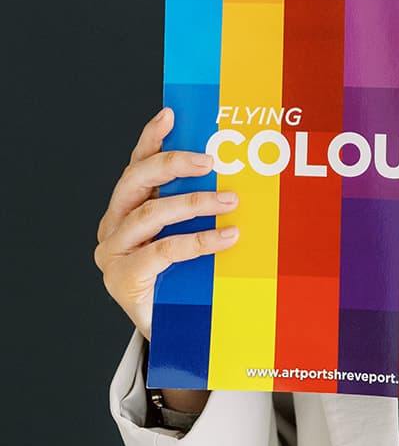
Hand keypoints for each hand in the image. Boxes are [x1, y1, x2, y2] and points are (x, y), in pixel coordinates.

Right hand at [94, 106, 240, 341]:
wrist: (174, 330)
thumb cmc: (184, 276)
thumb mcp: (191, 233)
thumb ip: (198, 206)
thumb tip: (238, 173)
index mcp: (127, 207)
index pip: (138, 165)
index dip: (151, 138)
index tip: (170, 114)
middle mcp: (114, 225)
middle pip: (135, 181)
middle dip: (172, 164)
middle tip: (209, 160)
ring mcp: (114, 251)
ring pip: (150, 213)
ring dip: (193, 203)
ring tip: (228, 202)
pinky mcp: (123, 277)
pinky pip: (163, 250)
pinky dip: (198, 241)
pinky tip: (226, 238)